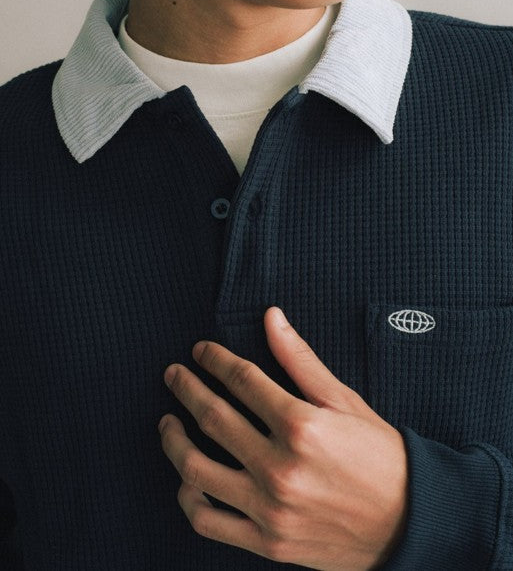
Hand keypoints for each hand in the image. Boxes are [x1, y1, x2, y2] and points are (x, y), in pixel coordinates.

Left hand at [158, 306, 407, 570]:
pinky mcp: (268, 542)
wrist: (408, 521)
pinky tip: (186, 478)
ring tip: (168, 423)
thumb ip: (300, 359)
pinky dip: (188, 498)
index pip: (241, 380)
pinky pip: (208, 522)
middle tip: (173, 374)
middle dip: (186, 388)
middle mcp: (281, 467)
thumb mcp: (343, 400)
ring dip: (174, 440)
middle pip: (213, 417)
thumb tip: (271, 317)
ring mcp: (270, 508)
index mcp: (302, 425)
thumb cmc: (379, 454)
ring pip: (197, 469)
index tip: (201, 351)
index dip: (215, 359)